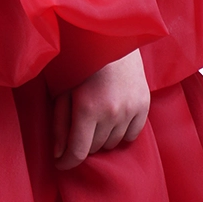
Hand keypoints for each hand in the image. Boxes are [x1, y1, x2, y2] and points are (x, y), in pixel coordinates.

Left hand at [52, 52, 150, 169]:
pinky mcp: (144, 105)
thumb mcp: (61, 91)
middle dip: (82, 145)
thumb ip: (59, 125)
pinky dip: (120, 134)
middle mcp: (112, 112)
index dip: (66, 162)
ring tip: (93, 122)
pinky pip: (131, 135)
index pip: (78, 152)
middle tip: (75, 131)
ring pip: (113, 143)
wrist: (111, 37)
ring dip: (101, 139)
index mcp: (87, 108)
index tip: (60, 164)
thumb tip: (59, 155)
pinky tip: (111, 121)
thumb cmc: (79, 62)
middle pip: (95, 148)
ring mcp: (131, 109)